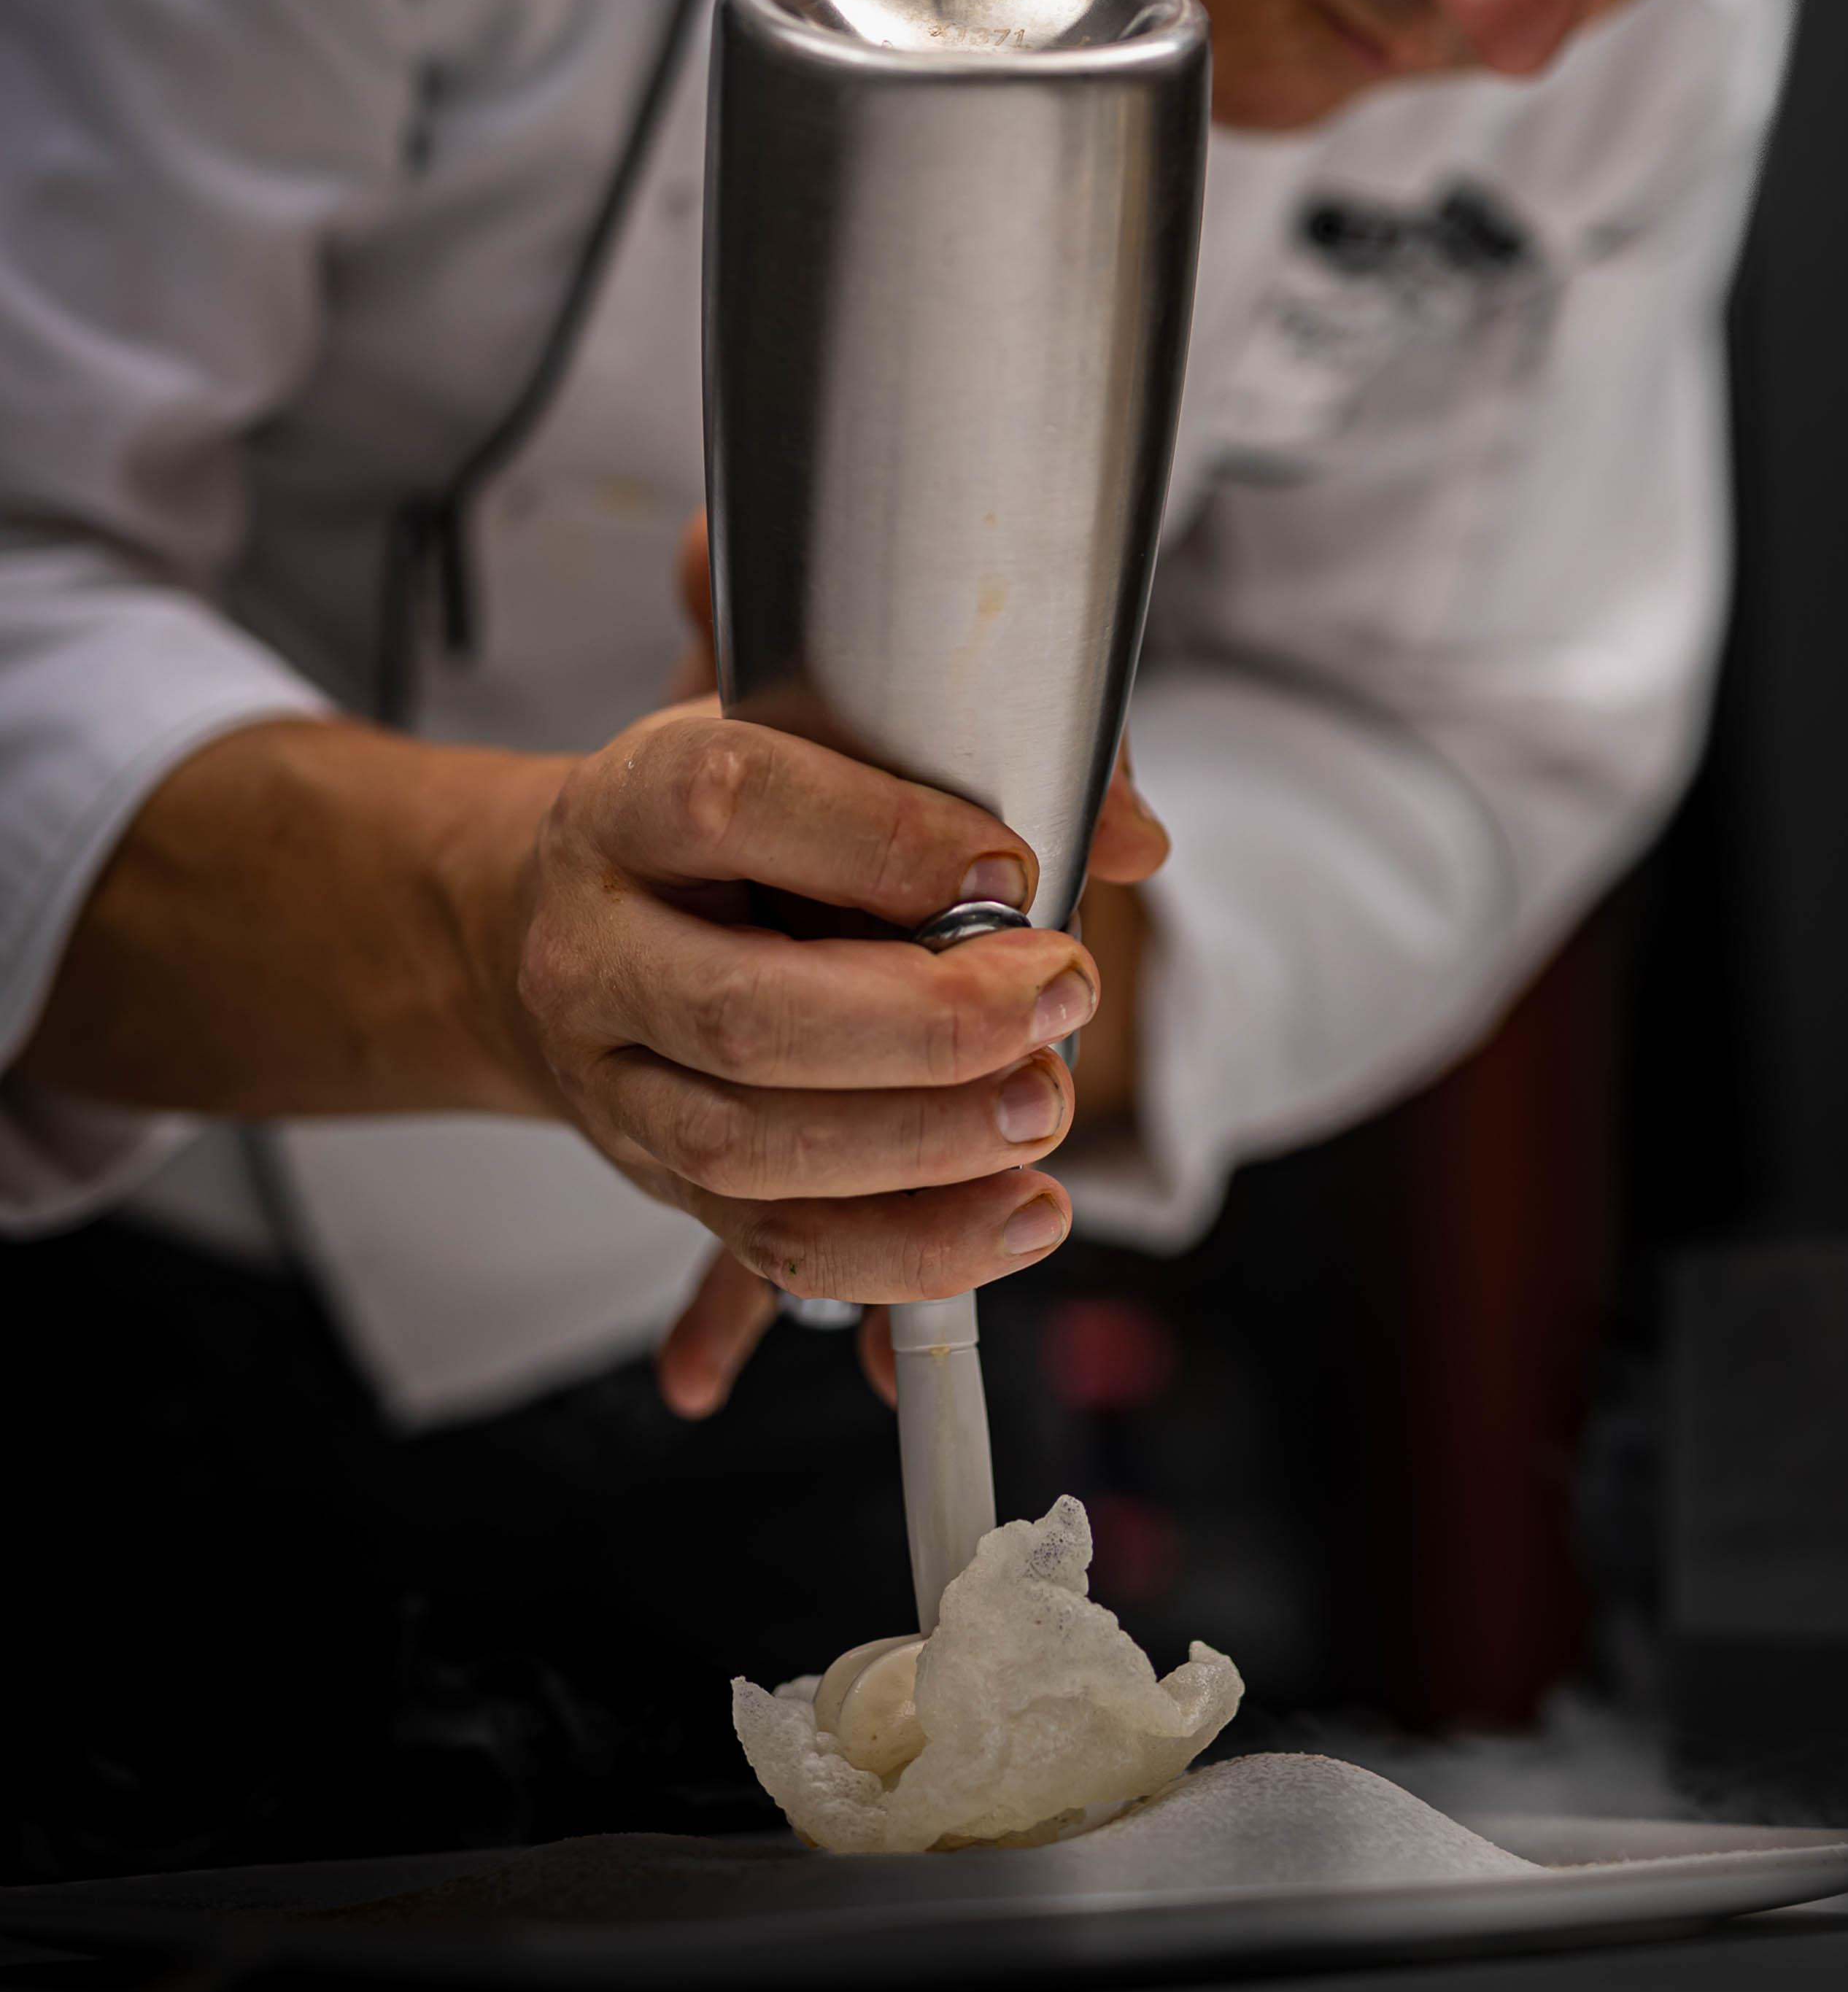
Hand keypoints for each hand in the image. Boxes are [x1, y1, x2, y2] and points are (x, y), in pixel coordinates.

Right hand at [651, 512, 1167, 1412]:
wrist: (564, 916)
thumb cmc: (731, 817)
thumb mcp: (816, 739)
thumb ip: (979, 757)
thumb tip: (1139, 839)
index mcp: (629, 802)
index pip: (734, 804)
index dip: (883, 840)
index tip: (1010, 867)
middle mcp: (596, 948)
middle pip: (747, 1015)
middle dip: (929, 1029)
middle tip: (1059, 1001)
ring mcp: (613, 1080)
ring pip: (751, 1152)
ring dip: (924, 1151)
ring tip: (1046, 1115)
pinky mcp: (659, 1179)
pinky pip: (774, 1247)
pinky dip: (905, 1252)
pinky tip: (1012, 1218)